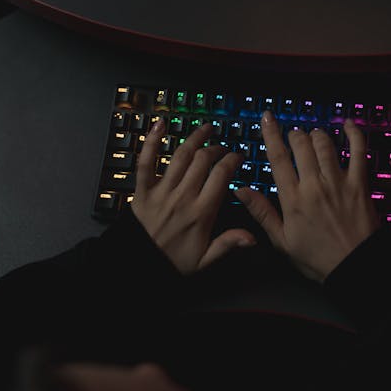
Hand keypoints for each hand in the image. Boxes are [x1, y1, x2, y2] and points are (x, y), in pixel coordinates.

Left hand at [131, 119, 255, 274]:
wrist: (138, 266)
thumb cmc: (171, 263)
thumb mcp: (204, 260)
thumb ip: (228, 244)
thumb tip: (252, 237)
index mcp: (200, 213)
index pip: (221, 175)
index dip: (232, 160)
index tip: (238, 156)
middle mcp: (183, 197)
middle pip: (204, 160)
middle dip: (217, 148)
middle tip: (223, 147)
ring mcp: (162, 191)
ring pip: (181, 156)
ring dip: (195, 138)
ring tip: (206, 128)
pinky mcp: (143, 189)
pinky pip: (146, 161)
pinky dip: (151, 141)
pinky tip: (160, 124)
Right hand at [235, 112, 379, 281]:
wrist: (355, 267)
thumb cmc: (318, 258)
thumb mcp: (282, 241)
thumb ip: (262, 212)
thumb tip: (240, 190)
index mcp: (293, 198)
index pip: (278, 157)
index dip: (271, 134)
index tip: (267, 118)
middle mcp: (314, 185)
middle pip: (301, 145)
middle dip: (295, 135)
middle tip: (294, 137)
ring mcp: (338, 181)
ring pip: (325, 144)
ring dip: (317, 135)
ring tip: (313, 136)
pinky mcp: (359, 182)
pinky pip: (358, 150)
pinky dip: (354, 134)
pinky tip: (348, 124)